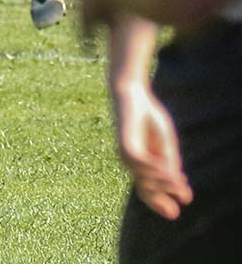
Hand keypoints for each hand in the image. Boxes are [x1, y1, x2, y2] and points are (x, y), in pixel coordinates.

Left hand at [114, 81, 192, 219]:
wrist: (132, 95)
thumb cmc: (148, 116)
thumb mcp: (165, 143)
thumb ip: (170, 162)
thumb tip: (177, 184)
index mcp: (141, 163)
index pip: (151, 188)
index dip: (166, 197)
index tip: (185, 200)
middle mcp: (131, 162)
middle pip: (145, 188)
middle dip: (160, 200)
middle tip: (174, 213)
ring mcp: (126, 154)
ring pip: (143, 177)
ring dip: (162, 182)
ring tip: (180, 184)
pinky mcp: (124, 144)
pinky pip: (139, 161)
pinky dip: (153, 168)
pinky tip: (167, 170)